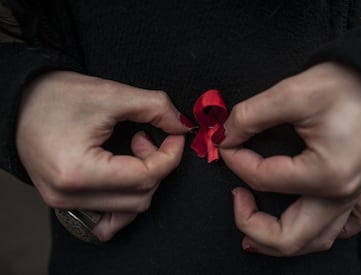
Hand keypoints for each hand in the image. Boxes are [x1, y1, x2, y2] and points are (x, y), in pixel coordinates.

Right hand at [17, 71, 190, 240]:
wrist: (19, 102)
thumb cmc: (56, 96)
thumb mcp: (111, 94)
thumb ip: (155, 108)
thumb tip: (183, 126)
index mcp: (78, 172)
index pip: (146, 177)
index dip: (171, 155)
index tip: (176, 134)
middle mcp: (68, 196)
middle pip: (140, 197)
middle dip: (156, 166)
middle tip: (146, 137)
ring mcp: (64, 203)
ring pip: (128, 210)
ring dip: (142, 181)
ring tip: (131, 151)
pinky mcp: (64, 202)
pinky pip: (108, 217)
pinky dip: (126, 200)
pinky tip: (124, 174)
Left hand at [219, 62, 360, 254]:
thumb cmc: (350, 85)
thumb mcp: (293, 93)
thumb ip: (250, 116)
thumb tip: (226, 135)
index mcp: (325, 175)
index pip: (262, 179)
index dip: (235, 160)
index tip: (226, 142)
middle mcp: (341, 195)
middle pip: (287, 237)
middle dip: (250, 223)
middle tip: (236, 198)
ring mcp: (352, 197)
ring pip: (314, 241)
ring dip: (279, 239)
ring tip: (254, 223)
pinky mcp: (357, 190)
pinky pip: (341, 227)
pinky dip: (318, 231)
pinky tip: (303, 219)